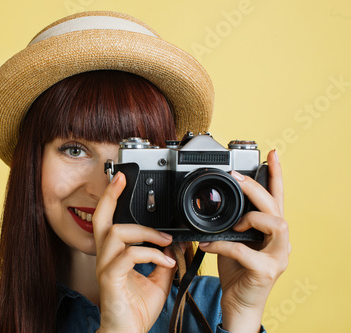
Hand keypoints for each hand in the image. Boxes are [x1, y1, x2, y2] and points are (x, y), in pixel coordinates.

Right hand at [93, 172, 176, 332]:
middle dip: (109, 197)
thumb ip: (163, 260)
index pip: (108, 221)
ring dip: (145, 233)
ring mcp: (106, 267)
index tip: (120, 181)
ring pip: (117, 233)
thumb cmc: (136, 310)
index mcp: (115, 254)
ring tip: (165, 241)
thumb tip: (174, 244)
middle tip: (121, 181)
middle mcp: (106, 257)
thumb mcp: (158, 280)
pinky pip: (128, 256)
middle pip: (101, 219)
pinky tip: (165, 262)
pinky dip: (151, 255)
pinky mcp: (111, 279)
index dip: (111, 199)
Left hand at [199, 150, 289, 332]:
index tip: (273, 154)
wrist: (239, 304)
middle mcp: (281, 242)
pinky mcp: (267, 271)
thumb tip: (215, 208)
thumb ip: (232, 225)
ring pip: (276, 224)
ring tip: (236, 225)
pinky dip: (223, 245)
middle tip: (237, 178)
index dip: (276, 175)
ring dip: (252, 218)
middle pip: (276, 206)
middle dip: (256, 188)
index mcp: (271, 231)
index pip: (278, 198)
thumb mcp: (233, 242)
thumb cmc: (237, 272)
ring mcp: (278, 257)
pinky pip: (244, 250)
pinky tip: (208, 246)